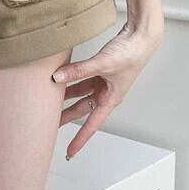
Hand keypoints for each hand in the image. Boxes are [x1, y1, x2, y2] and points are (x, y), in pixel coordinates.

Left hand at [52, 19, 163, 158]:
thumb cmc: (130, 54)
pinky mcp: (100, 69)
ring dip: (65, 96)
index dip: (79, 139)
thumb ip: (78, 70)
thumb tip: (57, 76)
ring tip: (48, 100)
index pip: (91, 125)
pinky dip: (70, 78)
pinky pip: (81, 78)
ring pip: (80, 93)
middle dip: (66, 117)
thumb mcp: (102, 64)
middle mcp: (106, 93)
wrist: (140, 37)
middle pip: (81, 109)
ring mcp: (103, 81)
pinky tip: (59, 77)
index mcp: (110, 99)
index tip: (69, 152)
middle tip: (48, 124)